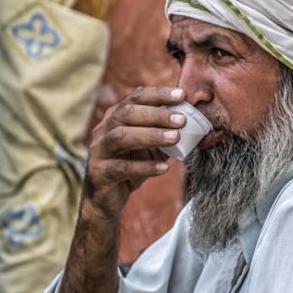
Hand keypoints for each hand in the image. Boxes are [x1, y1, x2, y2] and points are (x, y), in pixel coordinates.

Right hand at [84, 86, 185, 217]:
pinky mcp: (100, 173)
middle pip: (127, 114)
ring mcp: (99, 151)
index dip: (158, 94)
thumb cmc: (130, 166)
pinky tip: (163, 168)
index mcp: (115, 117)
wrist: (107, 198)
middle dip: (156, 114)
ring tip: (175, 138)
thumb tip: (192, 123)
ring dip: (150, 135)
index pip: (135, 98)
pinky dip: (144, 167)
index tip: (181, 95)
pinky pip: (121, 168)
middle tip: (181, 120)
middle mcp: (103, 129)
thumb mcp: (149, 148)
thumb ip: (164, 134)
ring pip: (121, 137)